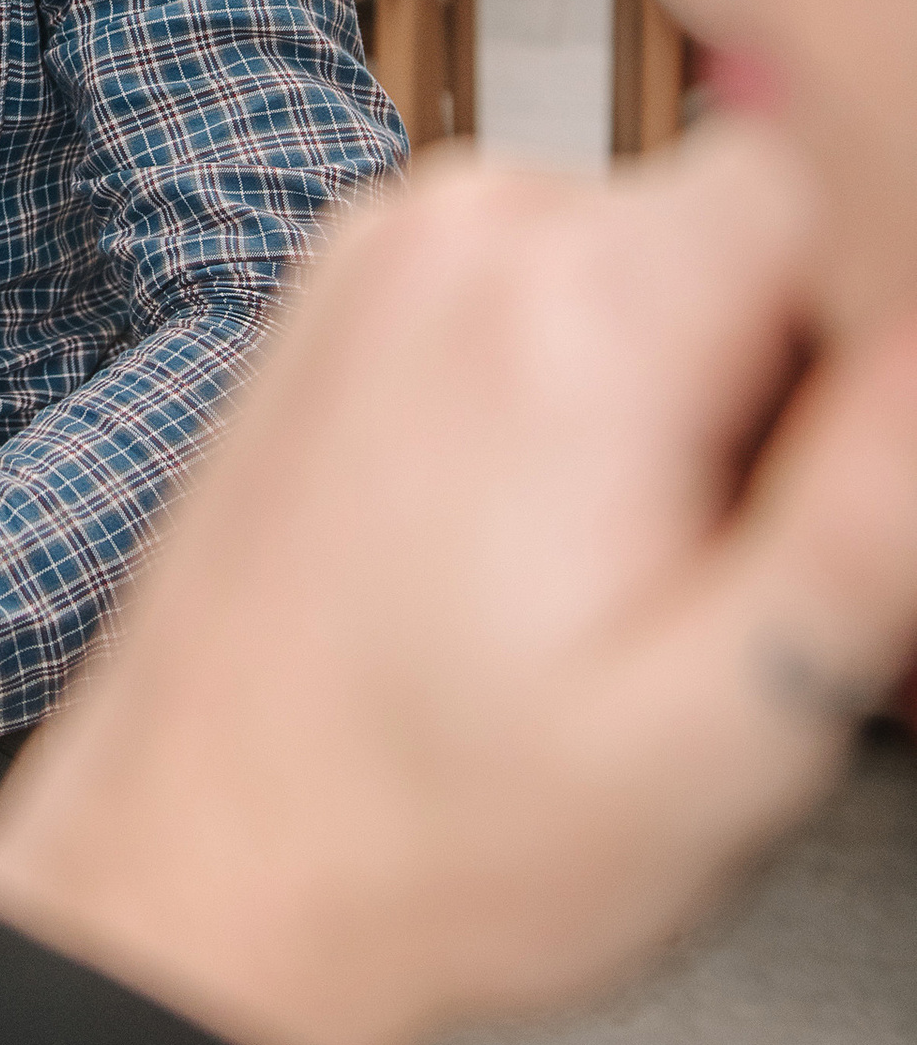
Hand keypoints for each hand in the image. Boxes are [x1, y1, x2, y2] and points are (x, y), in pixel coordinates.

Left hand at [0, 125, 916, 1044]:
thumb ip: (866, 520)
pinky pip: (548, 274)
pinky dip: (593, 372)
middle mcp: (470, 234)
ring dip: (698, 379)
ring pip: (658, 247)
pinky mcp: (352, 288)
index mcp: (578, 311)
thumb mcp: (723, 730)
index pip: (837, 176)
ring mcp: (392, 249)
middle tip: (735, 570)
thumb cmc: (432, 834)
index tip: (845, 476)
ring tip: (629, 566)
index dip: (887, 317)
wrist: (196, 868)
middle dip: (798, 374)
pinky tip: (544, 529)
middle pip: (753, 216)